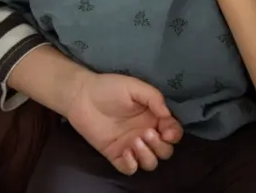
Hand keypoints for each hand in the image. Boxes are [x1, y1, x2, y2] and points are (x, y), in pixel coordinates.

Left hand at [67, 72, 183, 175]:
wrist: (81, 96)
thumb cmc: (109, 88)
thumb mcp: (134, 86)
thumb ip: (153, 97)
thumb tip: (167, 114)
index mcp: (153, 117)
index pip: (173, 132)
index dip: (174, 134)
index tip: (165, 132)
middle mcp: (145, 133)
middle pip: (165, 151)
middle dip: (160, 146)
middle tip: (145, 133)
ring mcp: (130, 146)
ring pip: (150, 163)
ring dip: (148, 156)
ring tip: (135, 141)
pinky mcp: (115, 154)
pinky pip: (130, 169)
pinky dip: (132, 165)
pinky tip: (125, 152)